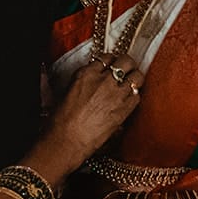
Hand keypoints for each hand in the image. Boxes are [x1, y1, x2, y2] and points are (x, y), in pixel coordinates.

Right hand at [32, 55, 144, 176]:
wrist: (66, 141)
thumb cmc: (59, 120)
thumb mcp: (62, 92)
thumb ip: (75, 80)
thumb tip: (66, 74)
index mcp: (86, 73)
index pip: (106, 57)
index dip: (111, 61)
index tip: (112, 66)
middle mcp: (103, 79)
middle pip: (125, 61)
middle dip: (127, 65)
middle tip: (126, 71)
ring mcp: (116, 93)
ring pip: (137, 76)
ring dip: (135, 79)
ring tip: (131, 85)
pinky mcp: (124, 109)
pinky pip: (137, 96)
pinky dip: (135, 97)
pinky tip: (129, 101)